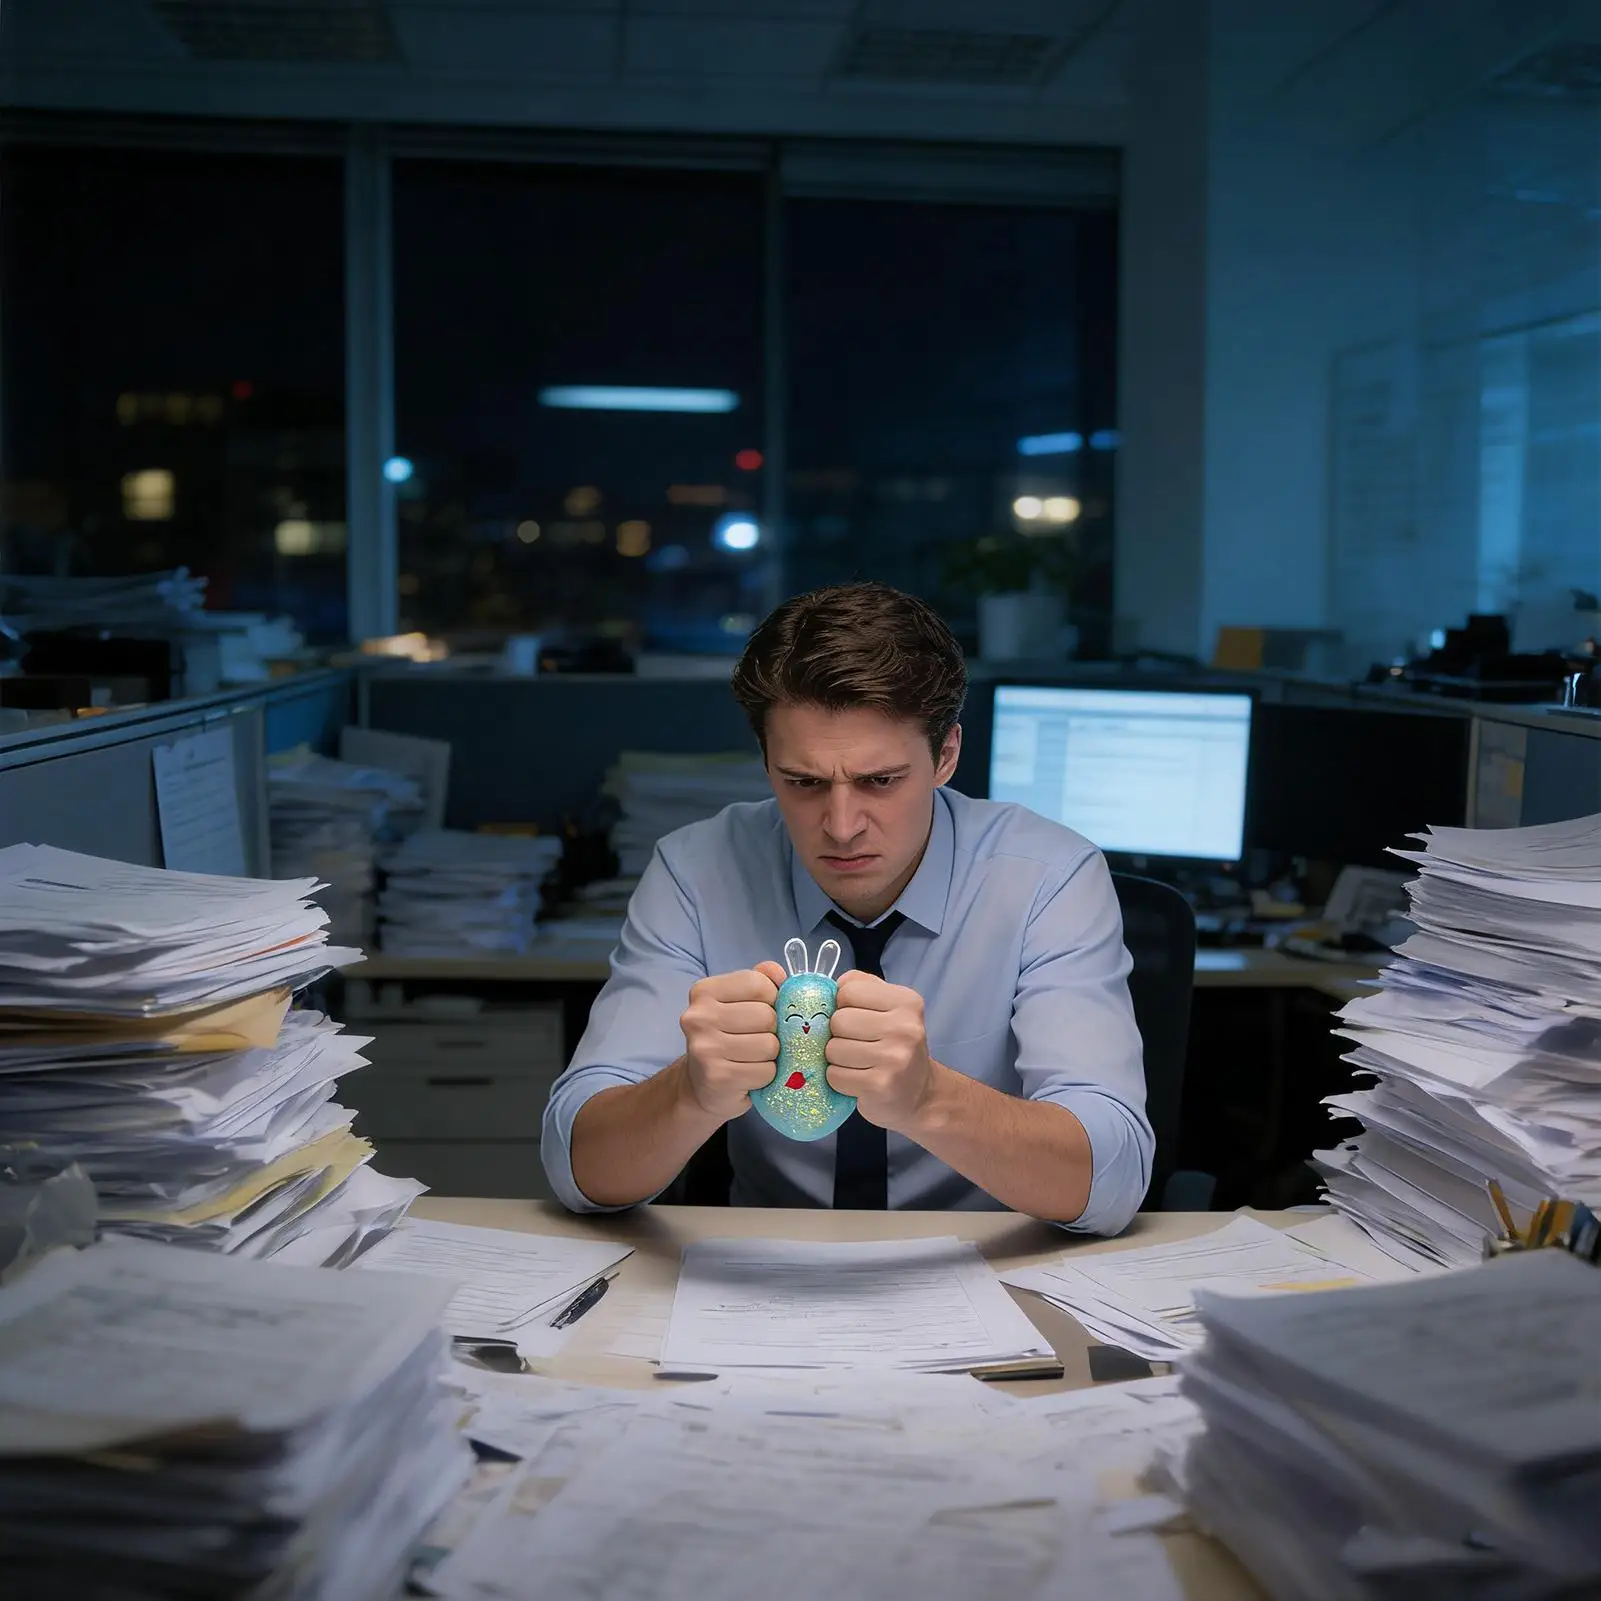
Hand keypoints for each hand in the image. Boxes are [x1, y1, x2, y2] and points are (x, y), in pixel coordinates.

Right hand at [678, 962, 786, 1122]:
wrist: (701, 1085)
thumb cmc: (726, 1037)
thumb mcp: (738, 1002)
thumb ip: (760, 980)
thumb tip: (779, 973)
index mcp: (703, 991)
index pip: (757, 984)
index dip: (772, 999)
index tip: (763, 1010)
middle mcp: (698, 1017)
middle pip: (767, 1016)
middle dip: (772, 1030)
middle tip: (757, 1039)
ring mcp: (705, 1049)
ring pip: (769, 1045)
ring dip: (770, 1055)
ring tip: (753, 1057)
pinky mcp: (718, 1078)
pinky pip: (765, 1072)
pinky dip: (766, 1075)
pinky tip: (749, 1075)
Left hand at [824, 971, 937, 1133]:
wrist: (921, 1095)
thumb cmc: (896, 1046)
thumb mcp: (890, 1008)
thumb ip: (862, 988)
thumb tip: (834, 985)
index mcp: (907, 1002)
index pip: (848, 990)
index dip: (844, 1005)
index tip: (857, 1019)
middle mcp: (905, 1028)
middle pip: (838, 1021)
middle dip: (838, 1034)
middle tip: (857, 1044)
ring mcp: (894, 1058)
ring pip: (833, 1049)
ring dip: (837, 1059)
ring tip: (858, 1063)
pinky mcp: (880, 1085)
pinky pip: (835, 1076)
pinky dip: (839, 1079)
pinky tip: (857, 1080)